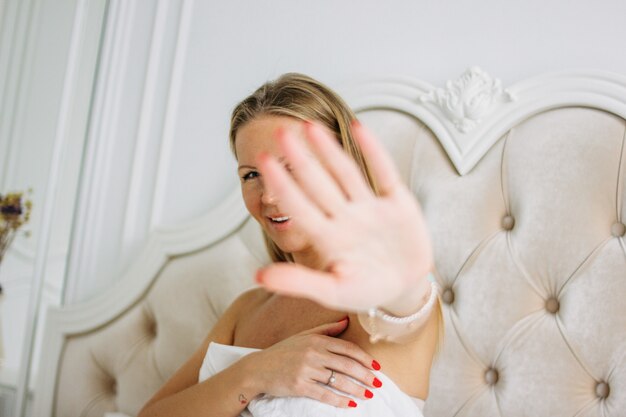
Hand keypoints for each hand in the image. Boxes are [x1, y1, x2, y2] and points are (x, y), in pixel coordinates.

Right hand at [243, 319, 380, 407]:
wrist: (257, 368)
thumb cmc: (282, 352)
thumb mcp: (303, 336)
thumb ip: (326, 329)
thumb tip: (346, 321)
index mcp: (316, 340)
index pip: (347, 348)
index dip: (364, 358)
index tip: (376, 366)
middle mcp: (313, 353)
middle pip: (347, 365)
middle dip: (365, 375)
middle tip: (378, 383)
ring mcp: (306, 369)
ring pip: (338, 381)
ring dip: (356, 389)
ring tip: (368, 394)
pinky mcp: (300, 385)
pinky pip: (324, 394)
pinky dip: (339, 400)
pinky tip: (350, 404)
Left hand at [255, 121, 433, 312]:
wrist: (404, 289)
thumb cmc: (366, 291)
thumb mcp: (333, 292)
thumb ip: (298, 282)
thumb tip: (258, 277)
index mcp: (327, 237)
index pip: (299, 207)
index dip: (282, 184)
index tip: (263, 161)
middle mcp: (345, 217)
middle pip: (318, 183)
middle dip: (299, 159)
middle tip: (279, 133)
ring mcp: (370, 208)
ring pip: (346, 173)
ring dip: (329, 150)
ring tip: (311, 126)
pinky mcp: (397, 203)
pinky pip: (384, 173)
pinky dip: (373, 151)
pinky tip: (358, 128)